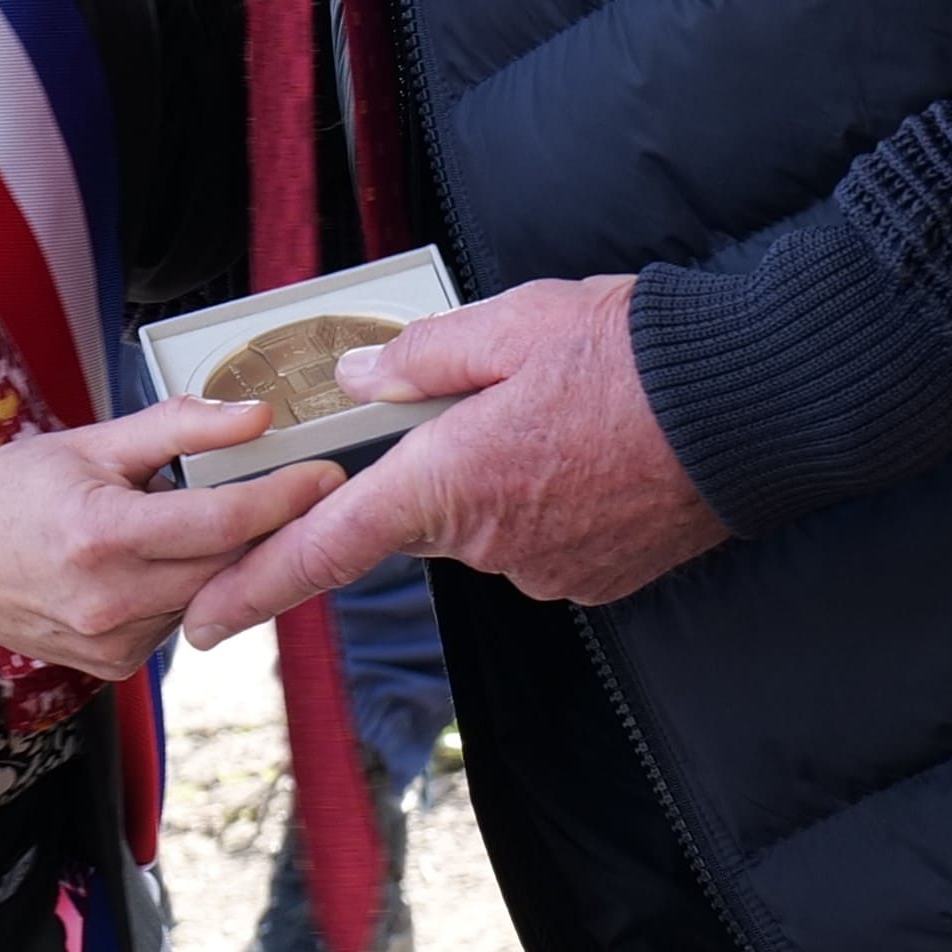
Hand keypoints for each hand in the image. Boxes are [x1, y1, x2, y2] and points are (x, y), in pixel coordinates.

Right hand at [0, 396, 345, 679]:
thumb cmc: (15, 492)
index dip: (285, 497)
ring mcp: (111, 642)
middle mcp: (110, 600)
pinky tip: (169, 561)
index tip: (327, 476)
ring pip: (211, 597)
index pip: (224, 520)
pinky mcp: (113, 665)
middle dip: (269, 528)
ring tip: (212, 522)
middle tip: (298, 492)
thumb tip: (257, 416)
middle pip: (229, 564)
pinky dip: (191, 589)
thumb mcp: (92, 441)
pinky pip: (182, 622)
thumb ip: (179, 427)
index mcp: (103, 535)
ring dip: (227, 560)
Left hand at [177, 273, 731, 647]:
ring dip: (507, 481)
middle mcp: (488, 542)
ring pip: (489, 526)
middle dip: (440, 469)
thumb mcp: (511, 322)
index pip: (323, 551)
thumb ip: (420, 357)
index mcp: (447, 479)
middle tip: (508, 402)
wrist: (752, 405)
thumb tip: (361, 379)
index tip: (199, 628)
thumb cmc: (633, 353)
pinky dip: (558, 504)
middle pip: (422, 515)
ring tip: (572, 417)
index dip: (251, 591)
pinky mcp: (596, 579)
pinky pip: (546, 542)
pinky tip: (602, 454)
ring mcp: (545, 570)